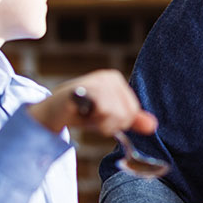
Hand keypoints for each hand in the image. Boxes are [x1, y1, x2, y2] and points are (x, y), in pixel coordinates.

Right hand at [27, 69, 157, 135]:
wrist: (49, 113)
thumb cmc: (78, 112)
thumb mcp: (108, 116)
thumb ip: (130, 120)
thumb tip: (153, 126)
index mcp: (115, 80)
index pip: (132, 110)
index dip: (118, 121)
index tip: (100, 117)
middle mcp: (108, 77)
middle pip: (127, 114)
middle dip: (110, 124)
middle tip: (91, 117)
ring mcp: (97, 81)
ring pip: (118, 114)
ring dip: (102, 124)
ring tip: (87, 115)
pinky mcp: (87, 89)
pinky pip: (105, 110)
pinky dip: (95, 121)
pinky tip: (82, 114)